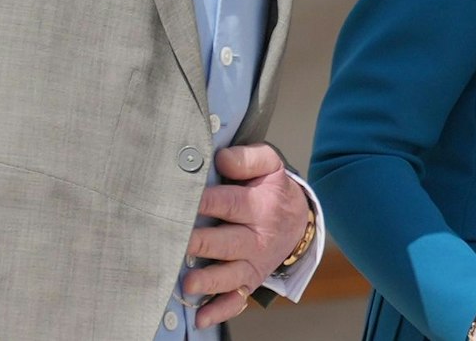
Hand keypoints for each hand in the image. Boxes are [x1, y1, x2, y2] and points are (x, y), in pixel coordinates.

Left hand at [181, 143, 309, 328]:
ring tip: (188, 283)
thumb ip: (246, 158)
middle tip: (177, 243)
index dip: (205, 202)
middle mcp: (256, 238)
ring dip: (209, 281)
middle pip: (226, 242)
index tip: (180, 200)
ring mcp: (252, 263)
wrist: (298, 221)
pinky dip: (219, 311)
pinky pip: (236, 300)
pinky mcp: (249, 282)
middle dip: (201, 243)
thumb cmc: (272, 189)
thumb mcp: (269, 164)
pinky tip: (201, 317)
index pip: (229, 203)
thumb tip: (221, 159)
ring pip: (230, 275)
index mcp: (259, 206)